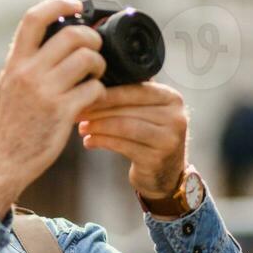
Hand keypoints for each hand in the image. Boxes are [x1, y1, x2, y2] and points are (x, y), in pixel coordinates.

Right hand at [0, 0, 106, 214]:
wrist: (6, 160)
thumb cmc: (11, 124)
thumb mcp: (8, 86)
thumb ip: (25, 63)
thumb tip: (48, 38)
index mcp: (15, 63)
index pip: (34, 18)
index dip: (59, 3)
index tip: (76, 5)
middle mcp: (29, 73)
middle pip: (72, 34)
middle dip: (92, 39)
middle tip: (94, 50)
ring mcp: (45, 92)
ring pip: (88, 59)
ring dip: (99, 65)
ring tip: (95, 76)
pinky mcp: (62, 112)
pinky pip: (94, 88)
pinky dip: (99, 91)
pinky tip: (92, 99)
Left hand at [77, 81, 188, 197]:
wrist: (166, 173)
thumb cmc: (149, 136)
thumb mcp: (148, 112)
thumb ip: (132, 95)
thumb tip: (94, 79)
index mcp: (172, 98)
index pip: (135, 90)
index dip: (106, 93)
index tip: (83, 94)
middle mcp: (175, 116)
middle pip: (128, 108)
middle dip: (98, 109)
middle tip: (77, 112)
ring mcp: (168, 139)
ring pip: (124, 126)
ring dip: (98, 126)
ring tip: (81, 127)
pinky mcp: (157, 159)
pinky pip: (122, 145)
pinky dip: (102, 142)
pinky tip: (89, 142)